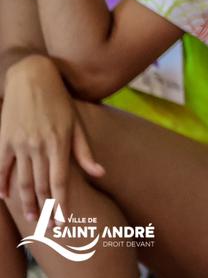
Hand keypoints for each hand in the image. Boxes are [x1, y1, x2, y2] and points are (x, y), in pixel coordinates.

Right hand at [0, 56, 103, 220]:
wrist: (31, 78)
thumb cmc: (59, 101)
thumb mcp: (76, 123)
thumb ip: (85, 151)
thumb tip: (99, 174)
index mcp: (59, 143)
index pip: (60, 181)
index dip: (61, 203)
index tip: (63, 219)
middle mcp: (39, 146)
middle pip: (41, 185)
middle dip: (45, 207)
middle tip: (49, 226)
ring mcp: (19, 144)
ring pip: (22, 180)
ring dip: (26, 201)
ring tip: (31, 217)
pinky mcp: (4, 140)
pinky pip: (2, 168)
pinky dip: (3, 184)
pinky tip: (6, 197)